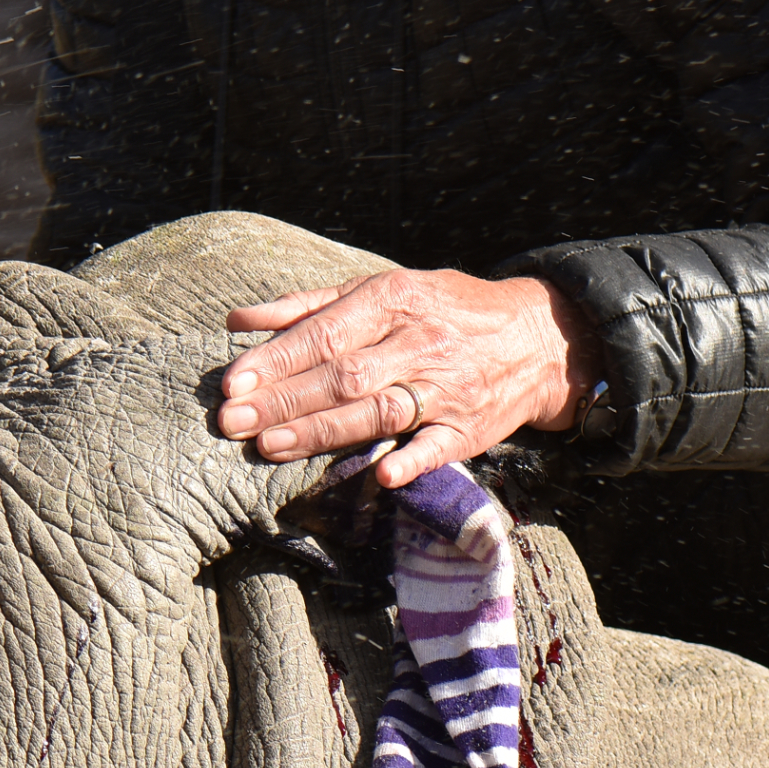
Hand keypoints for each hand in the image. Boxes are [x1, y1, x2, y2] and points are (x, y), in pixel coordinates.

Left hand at [216, 270, 600, 487]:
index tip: (231, 382)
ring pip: (379, 412)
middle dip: (284, 400)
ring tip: (269, 445)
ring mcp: (447, 388)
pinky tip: (380, 477)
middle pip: (344, 376)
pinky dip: (411, 461)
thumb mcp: (381, 290)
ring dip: (322, 431)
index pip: (326, 334)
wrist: (537, 336)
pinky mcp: (469, 429)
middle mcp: (420, 342)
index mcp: (395, 300)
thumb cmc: (441, 310)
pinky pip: (438, 447)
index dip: (277, 359)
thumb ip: (308, 307)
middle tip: (231, 422)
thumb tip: (238, 323)